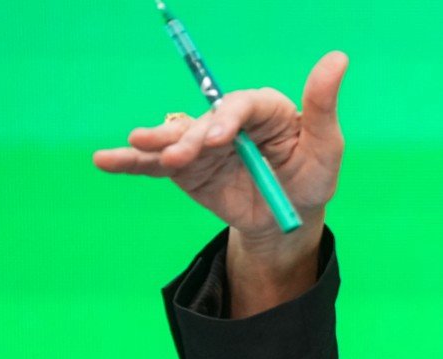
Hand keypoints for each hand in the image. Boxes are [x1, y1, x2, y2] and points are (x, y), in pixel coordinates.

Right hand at [92, 51, 347, 249]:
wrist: (287, 218)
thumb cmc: (311, 177)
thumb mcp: (327, 147)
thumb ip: (322, 105)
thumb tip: (338, 58)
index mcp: (264, 109)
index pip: (242, 105)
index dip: (228, 119)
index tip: (220, 139)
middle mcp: (229, 121)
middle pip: (205, 123)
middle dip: (191, 139)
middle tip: (180, 157)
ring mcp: (204, 143)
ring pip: (177, 139)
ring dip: (156, 143)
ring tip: (136, 144)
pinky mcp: (187, 168)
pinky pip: (156, 163)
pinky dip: (130, 162)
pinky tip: (104, 160)